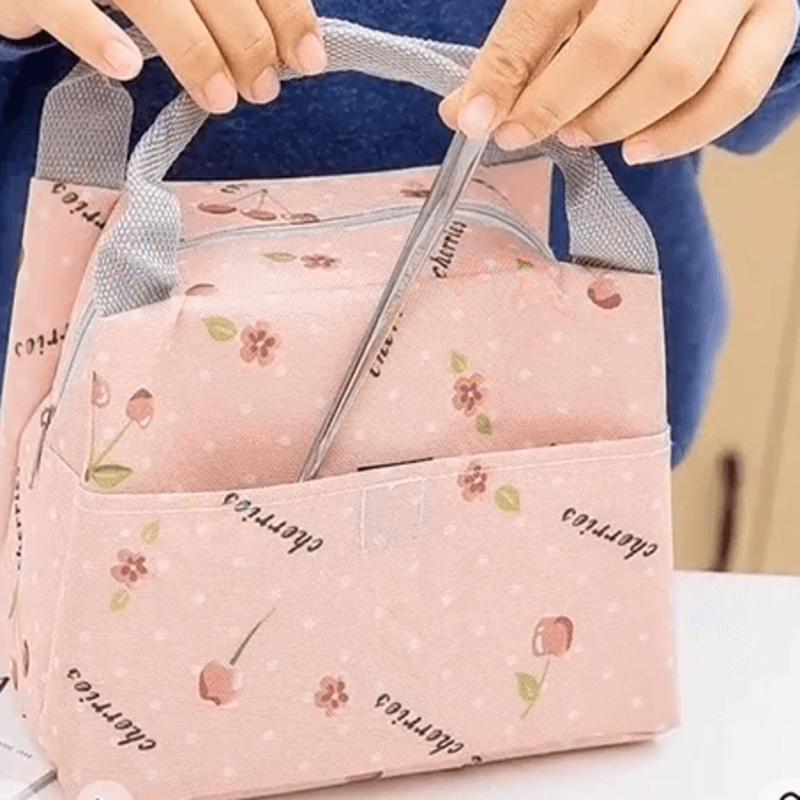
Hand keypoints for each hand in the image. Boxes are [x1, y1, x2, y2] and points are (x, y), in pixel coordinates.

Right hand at [0, 0, 325, 113]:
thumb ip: (223, 3)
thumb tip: (284, 48)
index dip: (285, 8)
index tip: (309, 59)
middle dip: (248, 38)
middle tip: (264, 90)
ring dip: (193, 48)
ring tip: (220, 99)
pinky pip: (62, 2)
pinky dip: (95, 34)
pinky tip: (128, 67)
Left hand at [440, 0, 798, 162]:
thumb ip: (518, 48)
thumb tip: (466, 113)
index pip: (544, 8)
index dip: (504, 72)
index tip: (475, 121)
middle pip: (610, 45)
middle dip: (554, 103)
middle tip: (523, 133)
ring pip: (676, 72)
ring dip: (614, 121)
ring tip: (576, 136)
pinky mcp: (774, 20)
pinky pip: (736, 92)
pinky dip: (684, 134)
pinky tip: (638, 151)